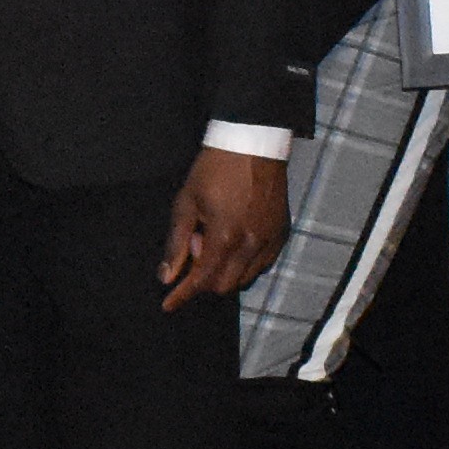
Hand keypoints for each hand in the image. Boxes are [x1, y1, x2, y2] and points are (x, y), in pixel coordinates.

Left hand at [159, 148, 286, 309]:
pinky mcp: (282, 234)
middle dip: (203, 279)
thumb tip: (166, 278)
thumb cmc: (213, 170)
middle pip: (224, 286)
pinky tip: (236, 242)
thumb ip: (177, 243)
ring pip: (244, 278)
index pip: (201, 281)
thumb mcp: (186, 203)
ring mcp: (270, 241)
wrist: (253, 143)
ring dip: (225, 272)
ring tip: (217, 239)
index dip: (182, 295)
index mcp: (225, 238)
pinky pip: (262, 264)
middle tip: (197, 246)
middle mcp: (251, 245)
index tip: (167, 305)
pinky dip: (245, 264)